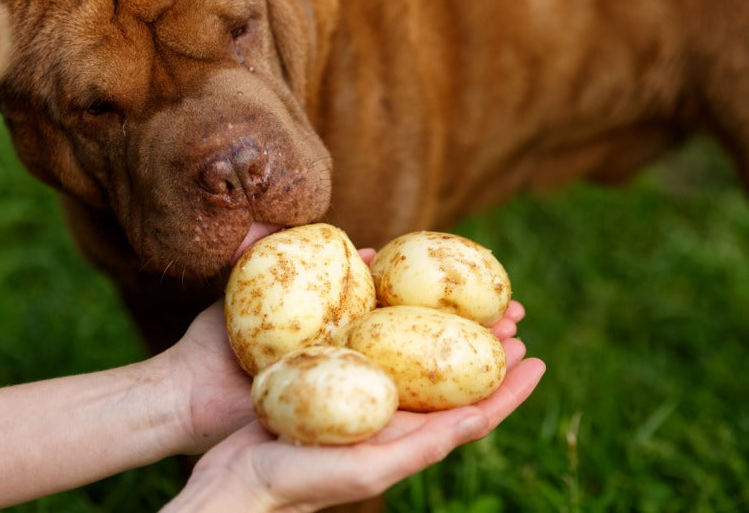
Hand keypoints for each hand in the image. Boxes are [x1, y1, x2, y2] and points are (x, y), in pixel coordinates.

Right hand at [162, 301, 544, 512]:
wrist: (234, 479)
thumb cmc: (299, 482)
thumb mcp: (367, 469)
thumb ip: (422, 448)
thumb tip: (480, 419)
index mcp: (406, 440)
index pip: (470, 412)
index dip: (508, 386)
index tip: (536, 355)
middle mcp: (387, 415)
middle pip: (445, 374)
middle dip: (479, 343)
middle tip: (506, 311)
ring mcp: (356, 395)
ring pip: (406, 352)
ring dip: (436, 323)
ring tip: (459, 294)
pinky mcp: (323, 376)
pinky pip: (359, 338)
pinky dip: (377, 312)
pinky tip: (381, 289)